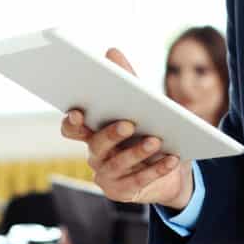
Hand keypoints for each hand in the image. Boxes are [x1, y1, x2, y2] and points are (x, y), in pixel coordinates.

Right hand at [59, 48, 192, 210]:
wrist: (170, 169)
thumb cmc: (149, 129)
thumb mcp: (142, 104)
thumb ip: (127, 80)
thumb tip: (111, 52)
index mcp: (92, 132)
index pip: (72, 128)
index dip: (72, 122)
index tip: (79, 111)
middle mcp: (95, 154)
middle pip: (96, 145)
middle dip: (111, 134)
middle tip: (128, 123)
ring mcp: (107, 176)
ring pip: (118, 164)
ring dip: (137, 152)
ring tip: (156, 140)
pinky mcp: (123, 192)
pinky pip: (139, 181)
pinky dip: (156, 169)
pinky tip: (172, 158)